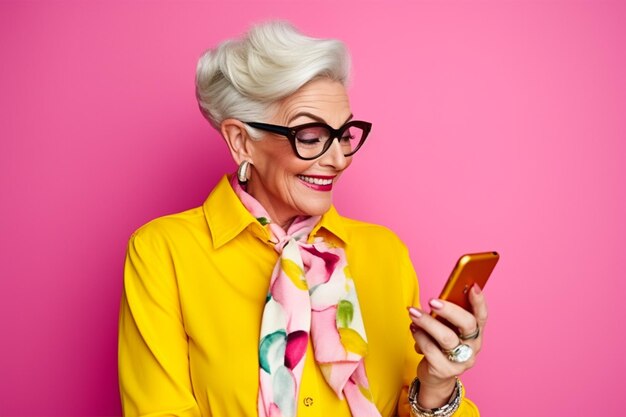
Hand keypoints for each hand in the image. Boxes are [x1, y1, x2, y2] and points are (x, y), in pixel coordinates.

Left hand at [407, 284, 487, 407]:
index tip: (472, 285)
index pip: (482, 315)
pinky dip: (419, 336)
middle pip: (467, 324)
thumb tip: (437, 299)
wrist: (436, 376)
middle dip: (449, 310)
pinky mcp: (444, 370)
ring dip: (427, 322)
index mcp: (476, 333)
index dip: (479, 301)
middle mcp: (473, 347)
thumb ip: (446, 317)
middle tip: (431, 301)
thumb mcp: (447, 329)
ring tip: (413, 312)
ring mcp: (461, 361)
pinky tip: (413, 329)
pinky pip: (431, 350)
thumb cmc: (441, 345)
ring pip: (446, 338)